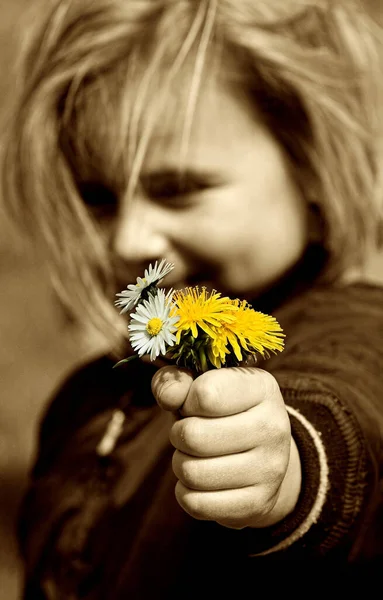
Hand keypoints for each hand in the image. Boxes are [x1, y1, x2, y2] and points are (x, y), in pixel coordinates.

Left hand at [151, 366, 301, 528]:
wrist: (262, 457)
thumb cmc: (220, 413)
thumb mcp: (200, 386)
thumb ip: (176, 380)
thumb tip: (168, 396)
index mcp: (262, 388)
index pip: (204, 394)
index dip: (186, 402)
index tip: (195, 406)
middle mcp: (274, 426)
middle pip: (193, 436)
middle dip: (179, 435)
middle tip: (189, 434)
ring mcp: (271, 468)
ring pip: (192, 472)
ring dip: (181, 464)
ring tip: (195, 457)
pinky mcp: (258, 503)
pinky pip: (197, 504)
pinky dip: (186, 493)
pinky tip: (200, 482)